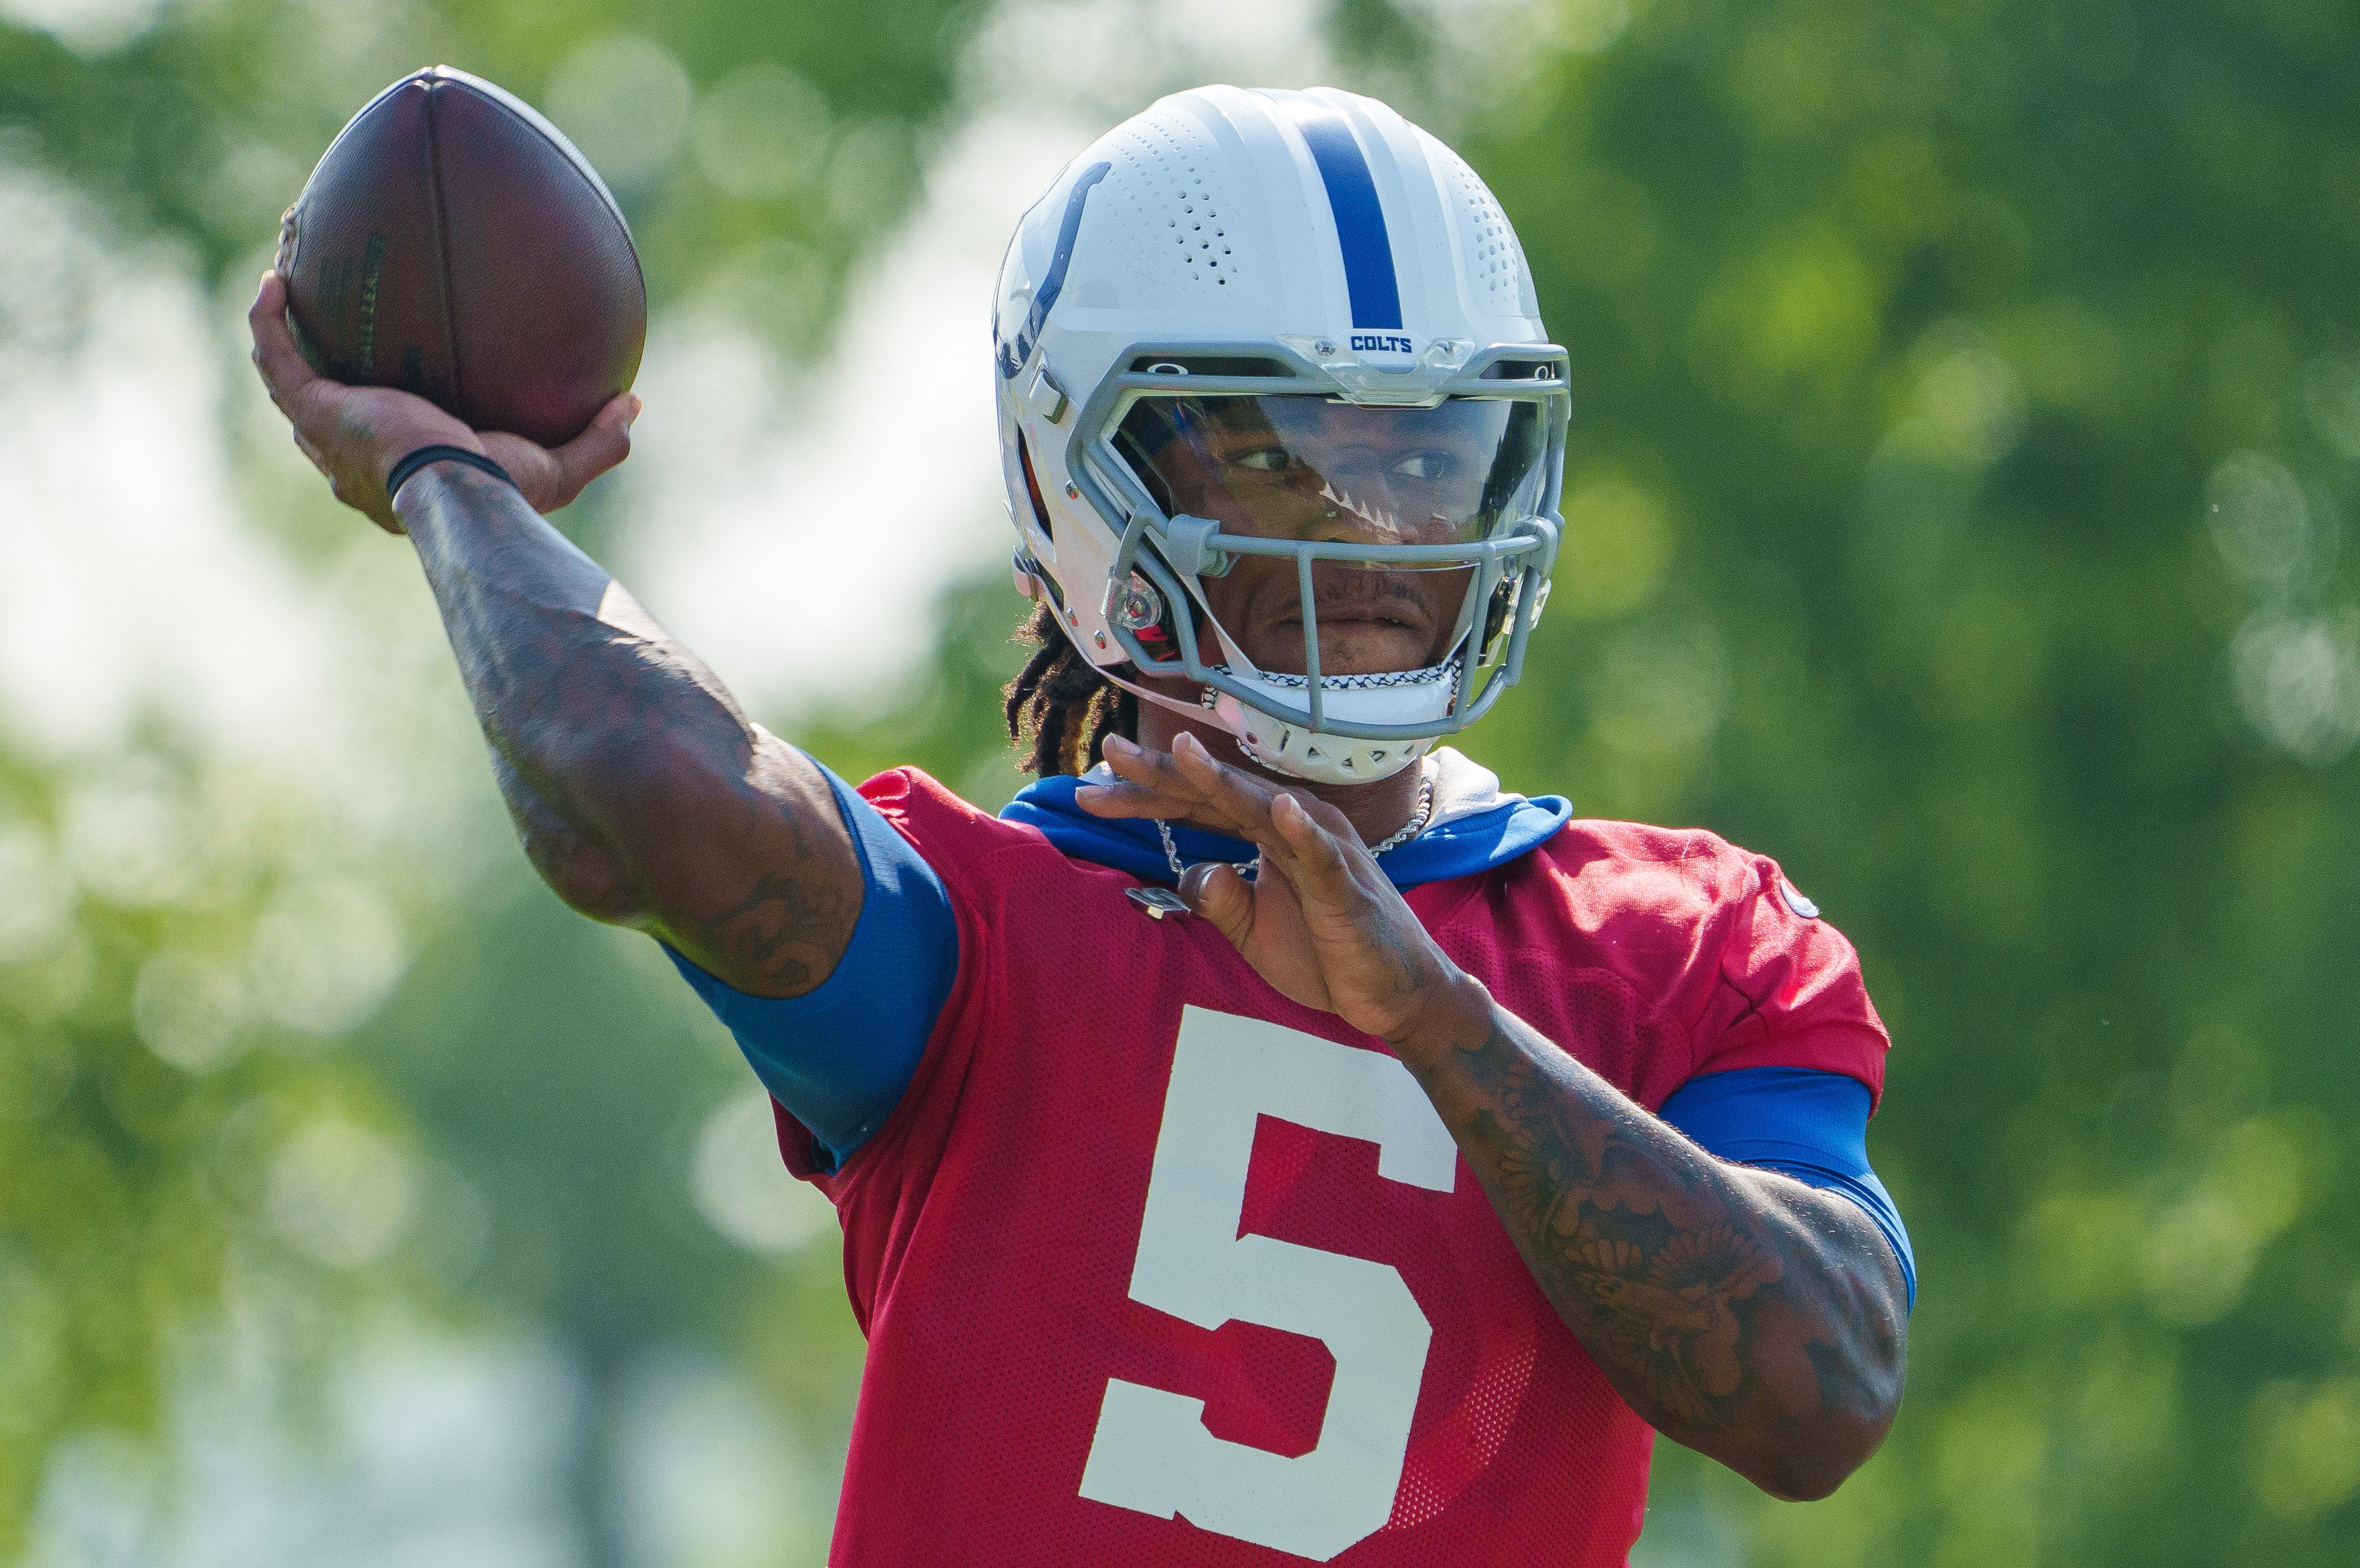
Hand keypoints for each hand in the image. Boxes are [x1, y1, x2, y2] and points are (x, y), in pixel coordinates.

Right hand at [246, 270, 636, 532]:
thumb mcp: (560, 469)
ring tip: (284, 278)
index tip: (384, 372)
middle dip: (311, 364)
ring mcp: (325, 435)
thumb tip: (633, 404)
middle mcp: (348, 458)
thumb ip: (597, 440)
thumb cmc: (504, 494)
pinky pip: (277, 355)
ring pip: (285, 376)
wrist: (461, 497)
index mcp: (395, 474)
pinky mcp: (315, 409)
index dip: (370, 409)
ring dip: (278, 328)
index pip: (373, 444)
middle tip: (321, 319)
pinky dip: (270, 319)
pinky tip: (277, 279)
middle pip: (316, 407)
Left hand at [1078, 732, 1487, 1046]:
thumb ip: (1217, 899)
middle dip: (1162, 773)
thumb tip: (1190, 872)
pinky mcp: (1345, 883)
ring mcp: (1321, 849)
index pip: (1197, 805)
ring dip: (1222, 779)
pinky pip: (1320, 852)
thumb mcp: (1251, 931)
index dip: (1146, 794)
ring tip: (1179, 752)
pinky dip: (1301, 829)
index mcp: (1266, 833)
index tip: (1092, 786)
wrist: (1393, 994)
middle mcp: (1291, 825)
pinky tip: (1280, 809)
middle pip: (1216, 793)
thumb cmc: (1327, 955)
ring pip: (1261, 806)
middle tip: (1108, 750)